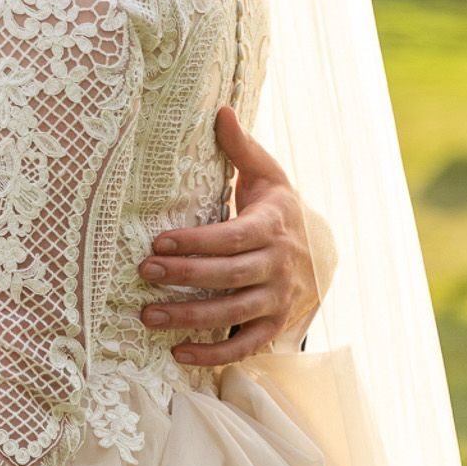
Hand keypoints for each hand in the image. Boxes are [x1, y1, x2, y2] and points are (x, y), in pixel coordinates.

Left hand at [138, 107, 321, 365]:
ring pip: (233, 313)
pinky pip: (246, 346)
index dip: (196, 242)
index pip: (232, 237)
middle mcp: (277, 265)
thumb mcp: (267, 176)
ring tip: (148, 316)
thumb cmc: (279, 209)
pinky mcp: (275, 325)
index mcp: (272, 226)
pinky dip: (214, 355)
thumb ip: (241, 148)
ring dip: (190, 318)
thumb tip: (221, 111)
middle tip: (144, 274)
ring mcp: (278, 299)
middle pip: (229, 275)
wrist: (322, 252)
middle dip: (186, 276)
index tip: (158, 243)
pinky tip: (178, 352)